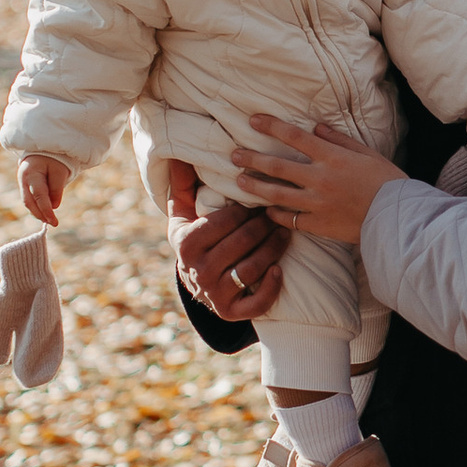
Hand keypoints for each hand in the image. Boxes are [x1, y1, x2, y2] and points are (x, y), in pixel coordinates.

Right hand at [18, 155, 70, 226]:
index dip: (46, 210)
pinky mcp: (25, 188)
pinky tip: (46, 214)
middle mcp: (23, 180)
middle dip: (40, 214)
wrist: (43, 151)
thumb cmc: (53, 160)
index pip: (39, 195)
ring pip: (28, 203)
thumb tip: (54, 207)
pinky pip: (30, 200)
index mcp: (31, 173)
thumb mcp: (59, 171)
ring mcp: (22, 184)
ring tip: (51, 220)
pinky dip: (37, 208)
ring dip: (39, 213)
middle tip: (53, 223)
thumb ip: (57, 188)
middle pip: (29, 202)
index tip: (55, 222)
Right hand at [168, 161, 289, 320]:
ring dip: (274, 248)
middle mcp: (198, 271)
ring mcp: (215, 294)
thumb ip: (182, 185)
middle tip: (280, 211)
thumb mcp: (182, 213)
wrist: (194, 283)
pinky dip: (271, 286)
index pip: (224, 220)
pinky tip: (280, 269)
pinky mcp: (232, 312)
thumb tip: (180, 154)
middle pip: (242, 242)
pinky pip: (257, 302)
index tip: (261, 196)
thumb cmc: (194, 238)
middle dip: (264, 224)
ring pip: (253, 267)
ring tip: (286, 232)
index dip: (245, 208)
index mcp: (186, 244)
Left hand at [229, 111, 403, 244]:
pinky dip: (276, 215)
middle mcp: (320, 179)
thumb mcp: (367, 153)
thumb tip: (316, 128)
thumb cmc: (388, 182)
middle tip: (234, 155)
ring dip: (255, 187)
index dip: (271, 127)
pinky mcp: (319, 225)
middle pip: (277, 166)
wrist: (398, 218)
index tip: (253, 120)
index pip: (294, 137)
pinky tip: (266, 210)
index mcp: (332, 157)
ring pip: (277, 194)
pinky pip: (290, 220)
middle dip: (252, 159)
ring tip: (240, 181)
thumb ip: (339, 140)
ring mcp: (317, 204)